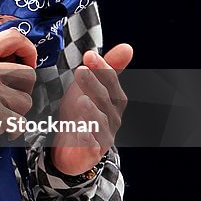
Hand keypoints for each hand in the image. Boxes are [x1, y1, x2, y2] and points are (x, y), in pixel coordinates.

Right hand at [0, 28, 36, 156]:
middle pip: (28, 74)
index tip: (28, 63)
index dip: (28, 50)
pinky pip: (20, 122)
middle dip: (23, 89)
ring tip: (1, 115)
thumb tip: (8, 61)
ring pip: (26, 101)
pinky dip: (14, 130)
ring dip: (17, 112)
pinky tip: (3, 130)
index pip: (14, 37)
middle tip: (11, 98)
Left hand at [50, 43, 132, 175]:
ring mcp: (103, 136)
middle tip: (81, 71)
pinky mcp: (92, 152)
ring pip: (100, 123)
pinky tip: (80, 130)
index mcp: (114, 101)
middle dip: (94, 85)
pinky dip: (87, 138)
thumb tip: (128, 47)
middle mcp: (112, 118)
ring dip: (92, 112)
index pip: (112, 82)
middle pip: (105, 100)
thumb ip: (108, 69)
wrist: (72, 146)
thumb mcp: (92, 88)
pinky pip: (91, 146)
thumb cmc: (83, 112)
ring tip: (82, 101)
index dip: (102, 68)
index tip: (89, 55)